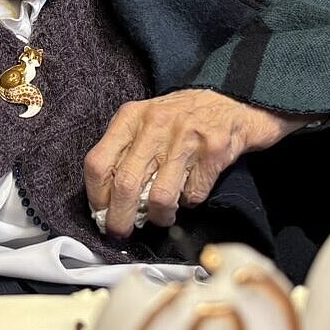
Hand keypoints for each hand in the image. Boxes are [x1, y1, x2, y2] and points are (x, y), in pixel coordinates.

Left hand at [84, 91, 308, 237]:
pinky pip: (192, 195)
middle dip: (120, 218)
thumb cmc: (184, 115)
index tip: (101, 212)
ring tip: (162, 216)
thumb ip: (126, 151)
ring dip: (160, 216)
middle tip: (122, 231)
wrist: (233, 98)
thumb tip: (108, 199)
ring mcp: (186, 137)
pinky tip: (189, 191)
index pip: (98, 163)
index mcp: (132, 117)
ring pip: (160, 197)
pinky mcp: (213, 151)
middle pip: (126, 184)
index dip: (96, 196)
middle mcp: (156, 124)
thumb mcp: (146, 120)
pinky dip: (189, 202)